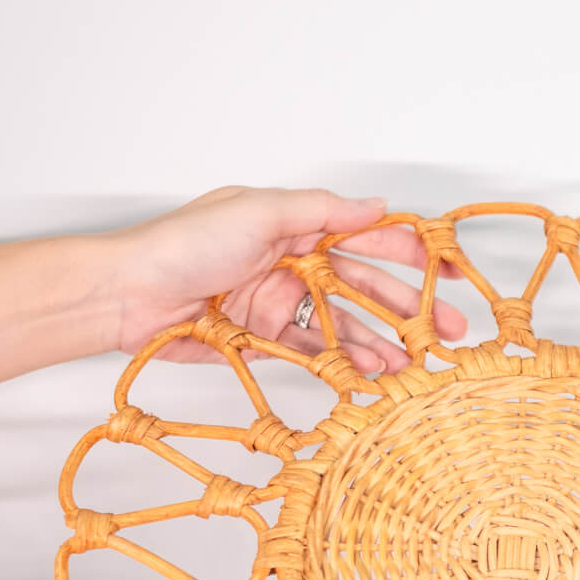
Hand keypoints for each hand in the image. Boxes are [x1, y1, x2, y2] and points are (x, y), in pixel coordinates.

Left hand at [106, 186, 468, 374]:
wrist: (129, 295)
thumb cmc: (184, 244)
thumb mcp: (258, 212)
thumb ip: (320, 210)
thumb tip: (375, 204)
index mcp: (295, 224)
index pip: (365, 235)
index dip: (410, 251)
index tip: (449, 269)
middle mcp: (293, 262)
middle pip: (364, 286)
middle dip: (409, 308)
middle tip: (450, 331)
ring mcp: (280, 302)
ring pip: (345, 325)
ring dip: (381, 343)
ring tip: (414, 365)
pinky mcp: (264, 339)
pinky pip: (314, 352)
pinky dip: (343, 363)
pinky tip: (371, 374)